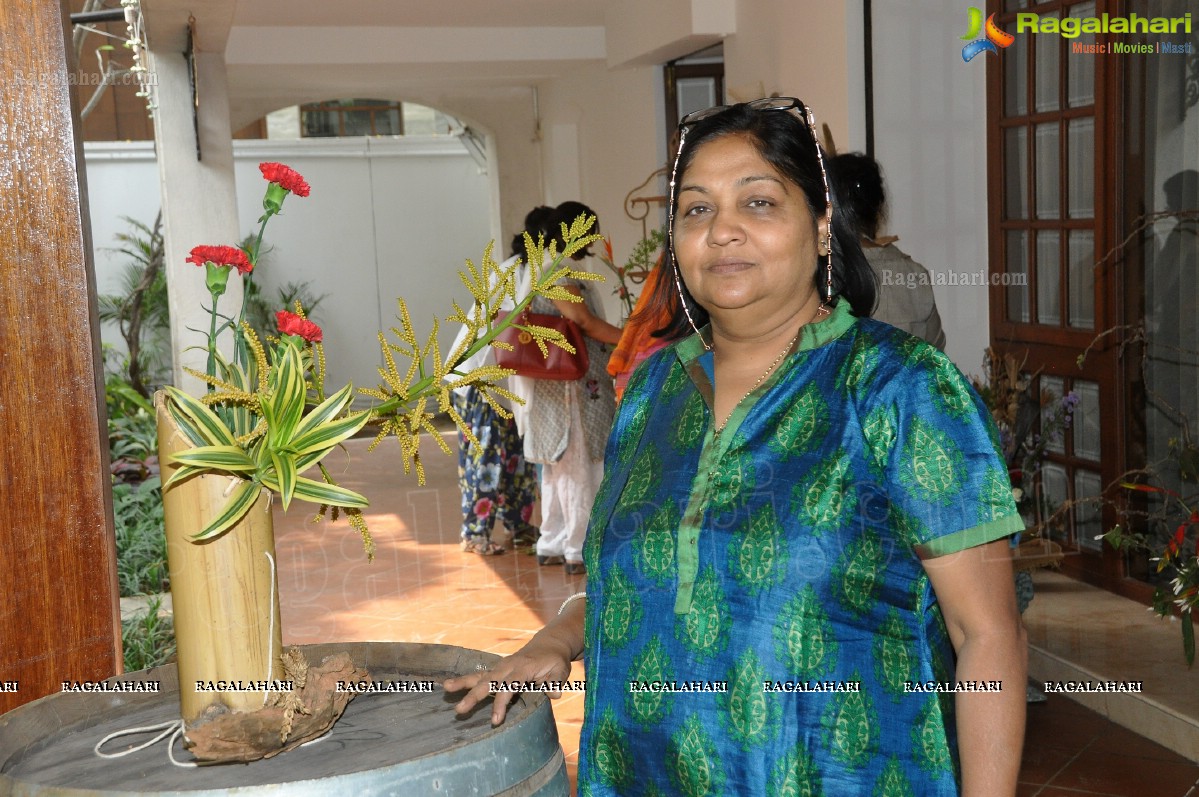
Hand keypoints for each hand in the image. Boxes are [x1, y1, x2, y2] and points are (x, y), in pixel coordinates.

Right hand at [443, 635, 574, 725]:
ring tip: (445, 688)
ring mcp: (501, 666)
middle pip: (489, 681)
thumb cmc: (555, 660)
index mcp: (523, 668)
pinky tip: (449, 685)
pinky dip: (465, 680)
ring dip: (463, 683)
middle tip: (460, 710)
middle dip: (474, 696)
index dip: (501, 703)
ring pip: (480, 676)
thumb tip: (554, 694)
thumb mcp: (561, 669)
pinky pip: (479, 675)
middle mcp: (508, 666)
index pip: (509, 687)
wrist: (548, 644)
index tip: (495, 721)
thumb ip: (556, 681)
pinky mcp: (497, 669)